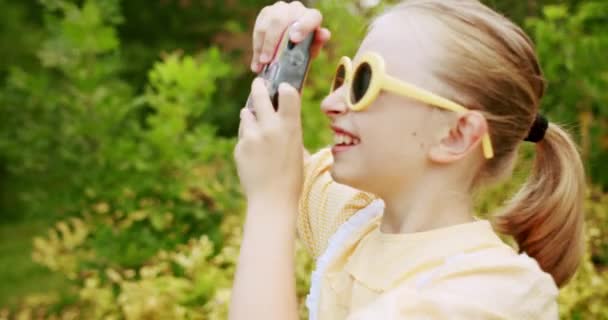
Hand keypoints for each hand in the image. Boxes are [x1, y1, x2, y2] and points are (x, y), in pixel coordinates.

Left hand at [235, 78, 303, 203]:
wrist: (271, 201)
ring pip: (246, 114)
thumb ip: (289, 131)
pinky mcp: (239, 147)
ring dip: (250, 115)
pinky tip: (255, 152)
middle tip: (259, 83)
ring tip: (256, 122)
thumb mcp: (298, 150)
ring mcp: (251, 137)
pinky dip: (247, 137)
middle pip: (260, 94)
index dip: (284, 87)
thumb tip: (281, 118)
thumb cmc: (292, 178)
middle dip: (259, 87)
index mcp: (290, 127)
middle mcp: (269, 128)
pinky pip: (242, 135)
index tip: (282, 86)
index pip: (287, 92)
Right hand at [251, 1, 330, 71]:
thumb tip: (324, 34)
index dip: (303, 27)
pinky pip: (258, 27)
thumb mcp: (312, 50)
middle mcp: (296, 9)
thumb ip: (317, 43)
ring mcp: (280, 9)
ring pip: (267, 23)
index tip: (294, 40)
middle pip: (281, 20)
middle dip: (272, 41)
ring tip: (261, 64)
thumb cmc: (305, 48)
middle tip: (268, 60)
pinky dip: (257, 46)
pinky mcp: (266, 13)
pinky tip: (256, 62)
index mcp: (311, 17)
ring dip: (262, 45)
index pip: (311, 17)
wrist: (292, 45)